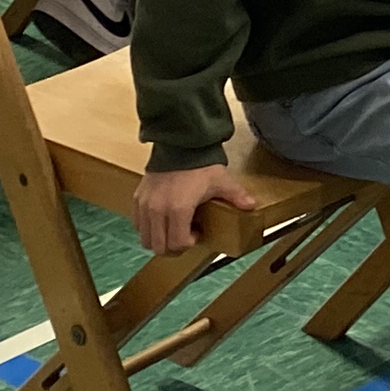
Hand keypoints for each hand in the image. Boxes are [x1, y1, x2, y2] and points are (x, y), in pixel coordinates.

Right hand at [134, 160, 262, 253]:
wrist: (179, 144)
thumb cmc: (199, 164)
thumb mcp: (221, 181)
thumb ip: (236, 196)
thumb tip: (251, 206)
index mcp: (178, 209)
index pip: (177, 244)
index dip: (188, 243)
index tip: (197, 232)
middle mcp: (158, 210)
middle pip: (159, 246)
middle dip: (174, 246)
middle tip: (185, 235)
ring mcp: (145, 205)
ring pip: (145, 238)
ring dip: (159, 239)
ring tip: (173, 227)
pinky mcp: (138, 198)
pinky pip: (138, 224)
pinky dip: (148, 228)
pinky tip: (162, 218)